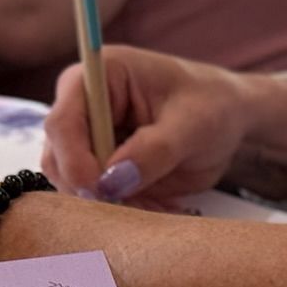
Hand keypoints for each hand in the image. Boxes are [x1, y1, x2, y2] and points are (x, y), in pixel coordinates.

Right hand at [42, 47, 283, 204]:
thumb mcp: (194, 125)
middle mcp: (83, 106)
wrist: (228, 118)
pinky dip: (124, 211)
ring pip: (72, 185)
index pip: (63, 120)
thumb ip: (155, 150)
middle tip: (137, 206)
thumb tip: (114, 181)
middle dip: (92, 190)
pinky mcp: (99, 167)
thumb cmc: (212, 105)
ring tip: (158, 205)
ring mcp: (87, 139)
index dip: (73, 158)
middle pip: (57, 158)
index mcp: (100, 75)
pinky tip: (160, 206)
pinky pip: (96, 200)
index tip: (100, 190)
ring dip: (111, 205)